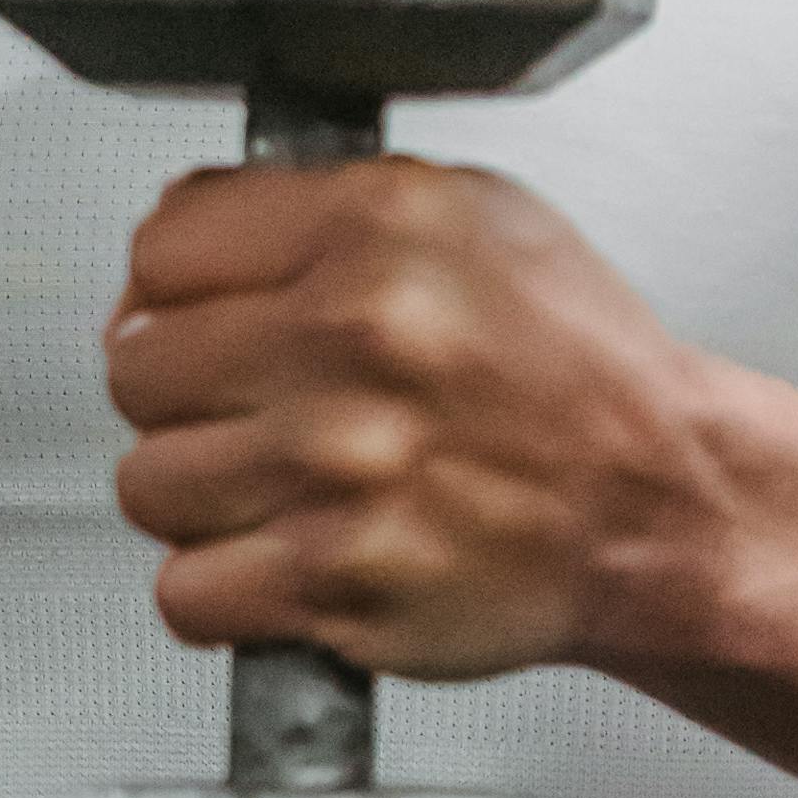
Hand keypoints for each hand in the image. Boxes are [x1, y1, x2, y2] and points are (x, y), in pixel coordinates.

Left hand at [104, 153, 729, 678]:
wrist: (659, 506)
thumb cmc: (571, 370)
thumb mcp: (471, 218)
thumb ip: (315, 206)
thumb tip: (161, 260)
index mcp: (379, 230)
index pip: (161, 251)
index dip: (176, 293)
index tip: (211, 322)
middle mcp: (356, 339)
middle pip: (137, 370)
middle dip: (188, 396)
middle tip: (258, 411)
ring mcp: (342, 469)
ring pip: (149, 485)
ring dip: (204, 497)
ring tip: (284, 487)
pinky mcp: (341, 582)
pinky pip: (186, 591)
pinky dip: (224, 589)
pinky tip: (287, 557)